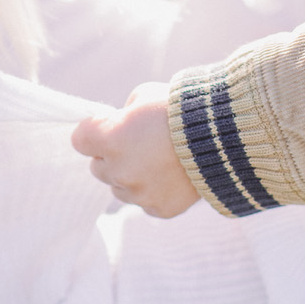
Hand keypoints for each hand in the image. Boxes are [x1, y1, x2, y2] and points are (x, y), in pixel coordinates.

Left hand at [71, 83, 199, 218]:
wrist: (224, 133)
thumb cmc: (182, 107)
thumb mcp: (145, 95)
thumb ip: (125, 114)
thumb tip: (122, 124)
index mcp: (110, 138)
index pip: (80, 139)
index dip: (94, 130)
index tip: (110, 125)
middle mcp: (119, 170)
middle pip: (98, 167)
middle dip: (113, 155)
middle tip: (140, 142)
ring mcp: (139, 194)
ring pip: (120, 188)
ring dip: (132, 175)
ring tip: (161, 159)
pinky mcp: (160, 209)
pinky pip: (146, 202)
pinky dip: (156, 190)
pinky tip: (174, 174)